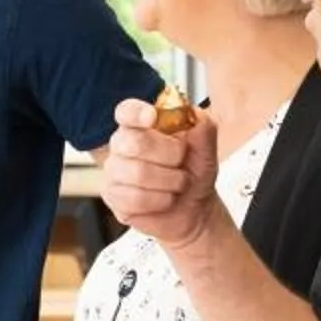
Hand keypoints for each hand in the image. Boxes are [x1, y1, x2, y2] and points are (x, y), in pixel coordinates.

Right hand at [101, 97, 220, 249]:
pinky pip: (135, 198)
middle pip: (135, 142)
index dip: (137, 113)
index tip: (152, 117)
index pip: (127, 111)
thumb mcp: (207, 149)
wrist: (194, 209)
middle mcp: (122, 144)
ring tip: (177, 184)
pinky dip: (161, 200)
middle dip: (170, 155)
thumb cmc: (194, 173)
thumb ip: (203, 129)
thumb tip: (195, 114)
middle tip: (181, 162)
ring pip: (139, 173)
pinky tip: (164, 198)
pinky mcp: (113, 196)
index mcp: (141, 125)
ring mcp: (114, 171)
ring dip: (170, 182)